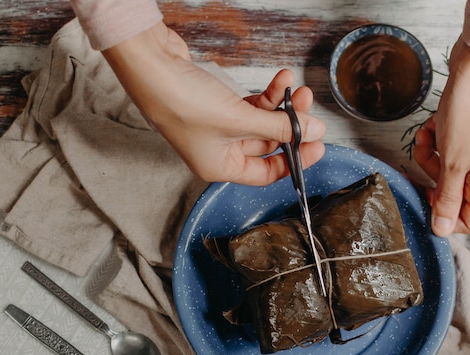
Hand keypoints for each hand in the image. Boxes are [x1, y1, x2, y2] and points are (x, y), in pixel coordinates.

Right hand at [102, 22, 325, 185]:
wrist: (151, 65)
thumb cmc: (182, 102)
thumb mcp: (240, 120)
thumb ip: (281, 127)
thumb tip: (314, 132)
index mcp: (221, 169)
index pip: (267, 173)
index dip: (296, 160)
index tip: (318, 144)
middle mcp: (220, 152)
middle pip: (268, 144)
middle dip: (291, 124)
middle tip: (308, 108)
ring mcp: (218, 128)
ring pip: (261, 122)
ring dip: (281, 105)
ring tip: (295, 87)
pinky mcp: (217, 105)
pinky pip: (251, 105)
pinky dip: (267, 94)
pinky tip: (280, 80)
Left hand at [413, 39, 469, 235]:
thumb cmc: (469, 114)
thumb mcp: (452, 164)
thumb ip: (447, 199)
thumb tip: (443, 230)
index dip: (446, 220)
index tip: (426, 203)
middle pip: (451, 195)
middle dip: (430, 180)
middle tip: (420, 165)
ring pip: (443, 171)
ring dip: (427, 156)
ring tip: (427, 136)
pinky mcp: (466, 137)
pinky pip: (443, 150)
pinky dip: (433, 139)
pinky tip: (432, 125)